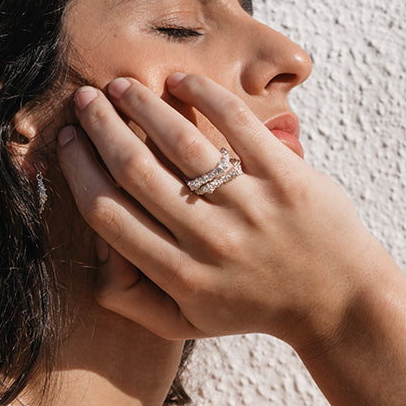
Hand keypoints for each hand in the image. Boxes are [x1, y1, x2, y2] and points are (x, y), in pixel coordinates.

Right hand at [57, 74, 390, 350]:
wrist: (337, 301)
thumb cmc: (251, 306)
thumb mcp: (184, 323)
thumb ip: (130, 300)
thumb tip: (93, 252)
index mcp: (178, 276)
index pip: (107, 213)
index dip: (78, 170)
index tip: (67, 141)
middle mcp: (209, 241)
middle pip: (134, 169)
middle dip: (100, 127)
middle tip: (84, 99)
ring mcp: (249, 206)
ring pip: (179, 141)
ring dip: (141, 104)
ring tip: (121, 85)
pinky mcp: (287, 177)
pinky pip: (236, 124)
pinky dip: (202, 95)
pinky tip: (178, 81)